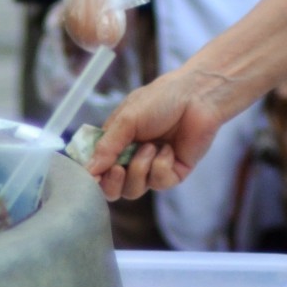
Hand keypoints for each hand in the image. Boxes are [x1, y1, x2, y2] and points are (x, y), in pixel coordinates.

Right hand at [87, 66, 239, 201]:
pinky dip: (162, 165)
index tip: (92, 177)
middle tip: (118, 169)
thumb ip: (107, 146)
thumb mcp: (127, 119)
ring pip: (134, 190)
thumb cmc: (161, 99)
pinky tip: (169, 149)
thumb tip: (88, 171)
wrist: (198, 96)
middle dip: (113, 183)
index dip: (93, 179)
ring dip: (140, 168)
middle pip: (113, 189)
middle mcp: (132, 158)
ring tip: (151, 146)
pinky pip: (159, 183)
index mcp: (117, 143)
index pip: (97, 170)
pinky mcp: (173, 173)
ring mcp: (152, 167)